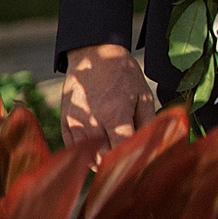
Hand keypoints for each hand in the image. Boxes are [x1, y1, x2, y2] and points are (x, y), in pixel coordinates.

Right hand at [60, 43, 156, 160]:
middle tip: (129, 164)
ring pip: (89, 158)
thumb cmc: (123, 74)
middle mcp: (93, 121)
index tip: (142, 164)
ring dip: (103, 162)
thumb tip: (152, 148)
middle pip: (105, 159)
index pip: (123, 151)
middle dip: (118, 165)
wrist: (93, 54)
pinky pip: (76, 148)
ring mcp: (76, 122)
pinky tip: (99, 148)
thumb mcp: (143, 95)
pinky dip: (88, 153)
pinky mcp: (66, 121)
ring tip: (115, 156)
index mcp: (115, 114)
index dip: (133, 161)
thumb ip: (147, 124)